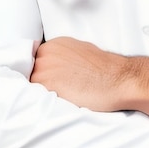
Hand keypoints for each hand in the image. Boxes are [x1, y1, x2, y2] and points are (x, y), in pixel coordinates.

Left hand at [31, 37, 148, 119]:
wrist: (118, 78)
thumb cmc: (104, 70)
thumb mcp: (80, 53)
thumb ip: (61, 58)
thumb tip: (52, 70)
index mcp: (54, 44)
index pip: (34, 62)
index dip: (42, 76)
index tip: (51, 84)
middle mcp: (46, 52)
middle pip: (30, 73)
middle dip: (40, 84)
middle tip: (58, 94)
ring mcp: (44, 67)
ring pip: (31, 86)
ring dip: (40, 94)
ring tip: (60, 100)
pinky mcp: (46, 83)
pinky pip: (34, 96)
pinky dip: (43, 102)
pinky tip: (60, 103)